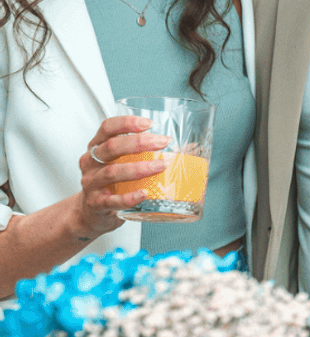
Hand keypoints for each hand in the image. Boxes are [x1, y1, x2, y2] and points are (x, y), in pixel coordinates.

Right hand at [76, 116, 169, 235]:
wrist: (93, 213)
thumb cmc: (114, 183)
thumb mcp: (125, 163)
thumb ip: (151, 153)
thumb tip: (191, 148)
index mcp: (97, 147)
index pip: (107, 127)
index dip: (126, 123)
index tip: (149, 124)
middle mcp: (90, 162)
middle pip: (111, 147)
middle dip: (138, 143)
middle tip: (163, 143)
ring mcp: (91, 183)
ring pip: (112, 172)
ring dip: (139, 168)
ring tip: (161, 166)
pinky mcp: (96, 204)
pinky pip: (112, 200)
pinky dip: (129, 197)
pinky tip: (144, 194)